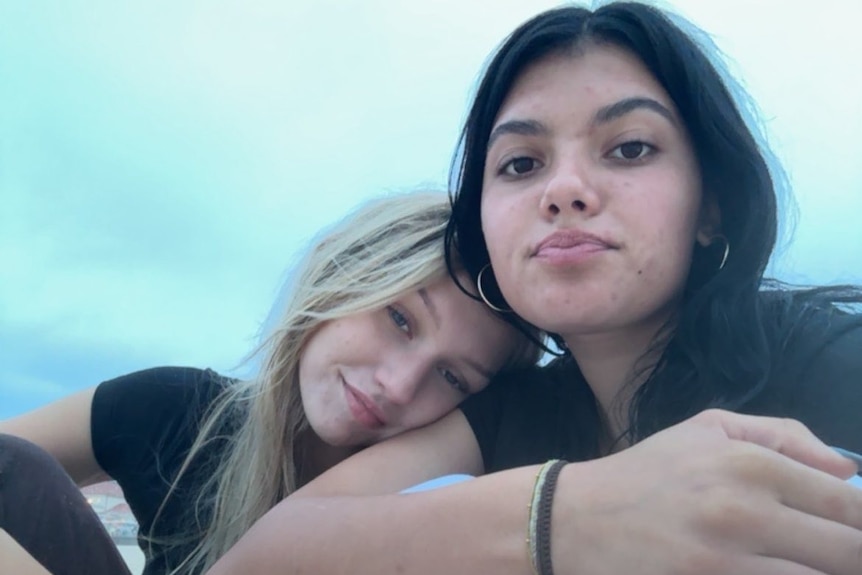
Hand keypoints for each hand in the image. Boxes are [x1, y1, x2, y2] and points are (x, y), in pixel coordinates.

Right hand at [552, 409, 861, 574]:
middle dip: (853, 555)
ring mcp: (728, 562)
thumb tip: (849, 470)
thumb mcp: (707, 429)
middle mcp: (747, 511)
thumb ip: (783, 435)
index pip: (851, 505)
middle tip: (836, 554)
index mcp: (750, 463)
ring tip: (803, 561)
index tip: (854, 531)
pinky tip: (774, 570)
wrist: (576, 519)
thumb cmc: (647, 472)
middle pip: (850, 552)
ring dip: (822, 572)